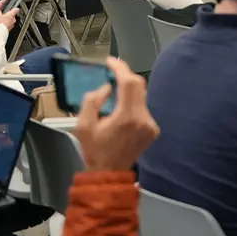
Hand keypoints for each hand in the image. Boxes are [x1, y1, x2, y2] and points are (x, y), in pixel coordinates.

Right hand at [0, 7, 18, 30]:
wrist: (0, 32)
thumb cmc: (0, 23)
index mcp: (12, 14)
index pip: (16, 9)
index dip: (14, 9)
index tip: (13, 9)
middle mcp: (13, 19)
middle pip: (12, 16)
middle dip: (8, 16)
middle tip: (2, 16)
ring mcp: (12, 25)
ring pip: (10, 21)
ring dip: (6, 21)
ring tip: (0, 22)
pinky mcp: (9, 29)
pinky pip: (8, 26)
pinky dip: (5, 26)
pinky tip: (0, 26)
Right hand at [74, 57, 158, 171]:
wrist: (109, 174)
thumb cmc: (94, 150)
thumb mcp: (82, 126)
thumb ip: (92, 101)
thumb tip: (107, 87)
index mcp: (127, 117)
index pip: (129, 83)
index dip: (120, 68)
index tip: (110, 61)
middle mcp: (143, 118)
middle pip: (138, 85)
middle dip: (125, 76)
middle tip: (111, 73)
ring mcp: (151, 124)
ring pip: (141, 96)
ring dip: (128, 91)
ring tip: (113, 94)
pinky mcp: (154, 129)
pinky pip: (143, 107)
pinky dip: (132, 104)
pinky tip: (121, 112)